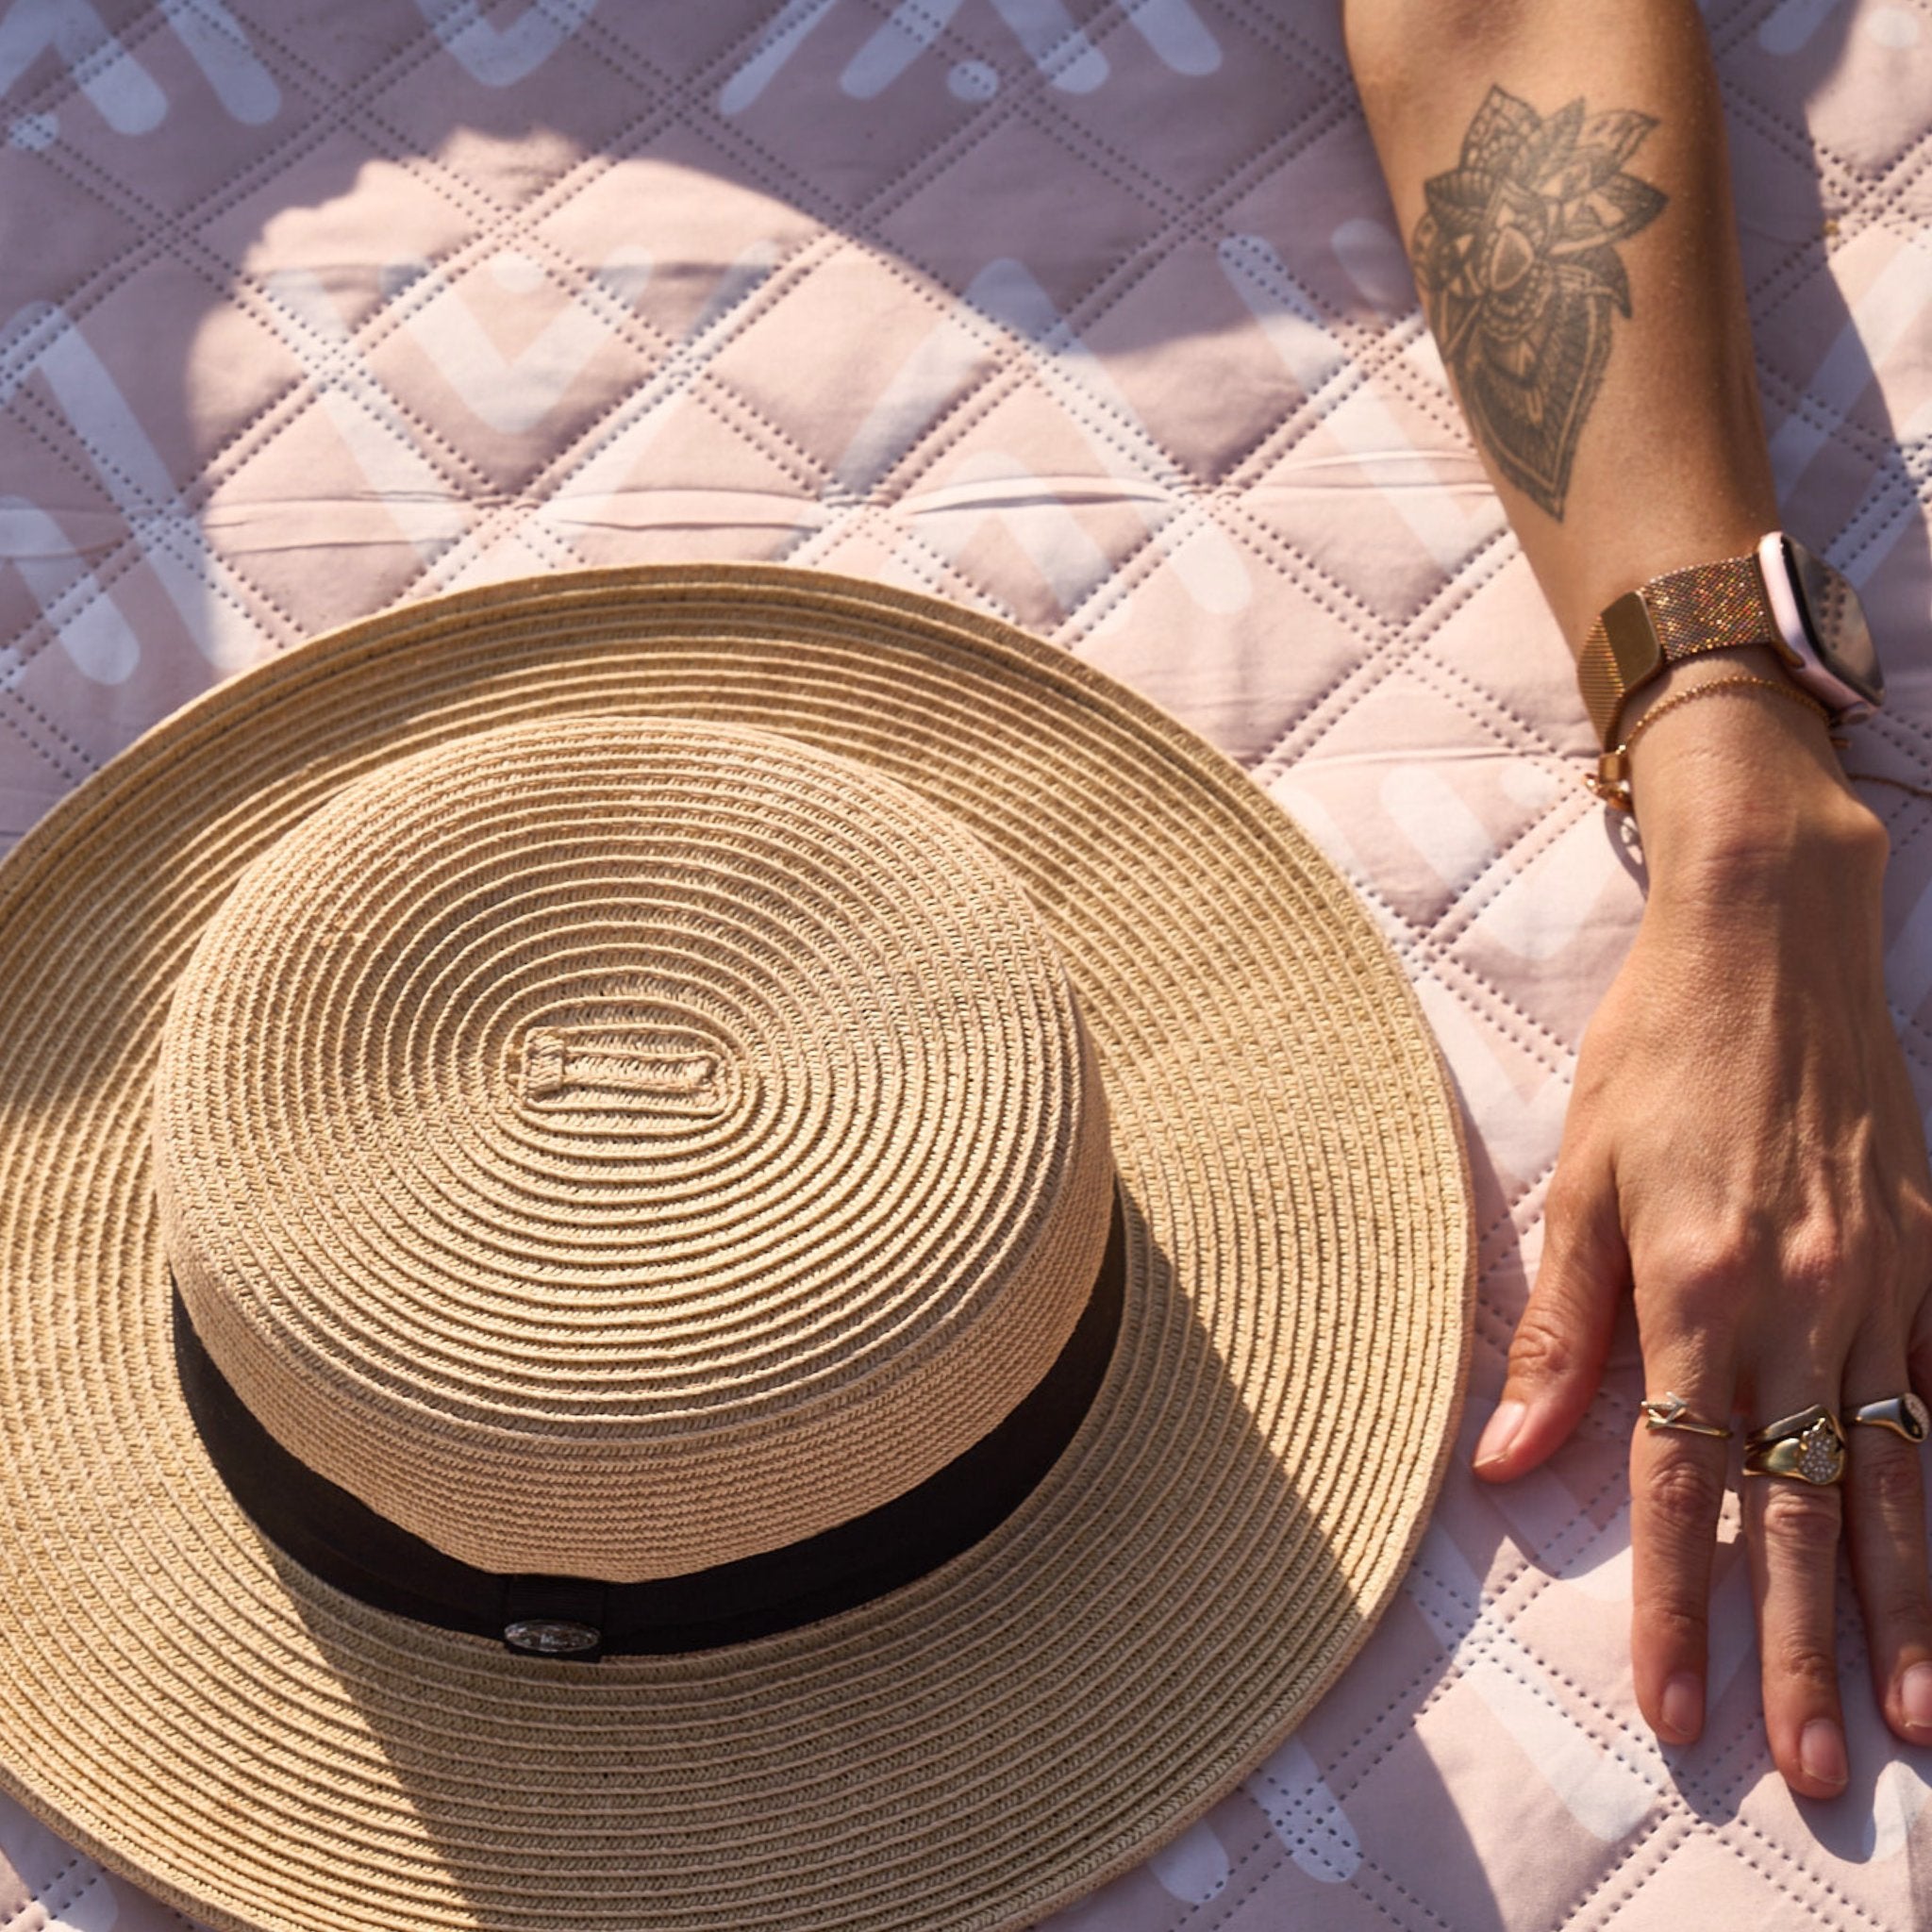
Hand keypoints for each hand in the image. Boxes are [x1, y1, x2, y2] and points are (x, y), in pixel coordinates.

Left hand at [1472, 676, 1931, 1796]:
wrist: (1769, 944)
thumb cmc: (1654, 1058)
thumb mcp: (1579, 1182)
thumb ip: (1556, 1336)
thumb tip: (1505, 1468)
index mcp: (1689, 1291)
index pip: (1683, 1488)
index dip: (1678, 1609)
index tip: (1676, 1715)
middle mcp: (1794, 1305)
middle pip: (1799, 1512)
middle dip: (1800, 1652)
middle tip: (1820, 1775)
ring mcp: (1879, 1287)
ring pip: (1894, 1477)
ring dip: (1901, 1608)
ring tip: (1912, 1720)